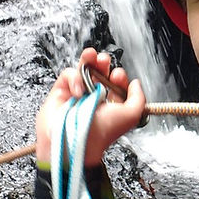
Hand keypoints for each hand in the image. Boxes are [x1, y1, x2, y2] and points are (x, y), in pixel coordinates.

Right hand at [35, 48, 145, 168]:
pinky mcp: (61, 93)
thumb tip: (136, 83)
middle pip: (99, 73)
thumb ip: (138, 97)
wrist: (76, 143)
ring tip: (91, 55)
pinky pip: (67, 76)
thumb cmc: (102, 133)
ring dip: (88, 59)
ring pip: (82, 70)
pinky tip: (78, 90)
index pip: (115, 83)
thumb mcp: (131, 115)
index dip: (118, 76)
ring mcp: (77, 95)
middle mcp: (94, 99)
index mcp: (111, 105)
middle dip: (103, 63)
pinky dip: (74, 78)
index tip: (117, 76)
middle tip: (104, 61)